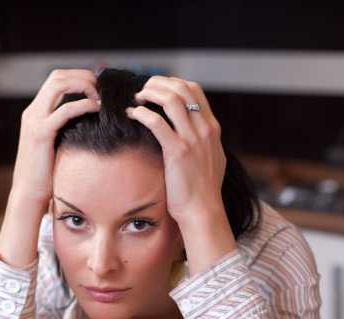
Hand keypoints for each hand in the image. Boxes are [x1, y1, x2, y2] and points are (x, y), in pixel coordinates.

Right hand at [11, 69, 99, 212]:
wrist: (28, 193)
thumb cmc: (46, 174)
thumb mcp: (56, 146)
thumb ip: (66, 131)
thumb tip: (89, 125)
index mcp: (36, 113)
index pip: (57, 80)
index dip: (78, 78)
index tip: (97, 89)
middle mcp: (33, 112)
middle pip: (58, 76)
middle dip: (83, 76)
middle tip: (102, 88)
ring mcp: (35, 120)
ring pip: (59, 84)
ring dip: (83, 84)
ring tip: (100, 96)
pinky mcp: (40, 133)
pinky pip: (64, 110)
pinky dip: (83, 105)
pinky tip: (96, 109)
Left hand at [126, 76, 235, 272]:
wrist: (203, 210)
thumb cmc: (202, 190)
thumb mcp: (211, 159)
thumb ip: (203, 142)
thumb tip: (193, 133)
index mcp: (212, 128)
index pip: (194, 89)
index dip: (172, 82)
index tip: (157, 88)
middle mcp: (204, 129)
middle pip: (181, 88)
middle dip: (158, 83)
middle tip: (142, 91)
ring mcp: (192, 139)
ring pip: (170, 99)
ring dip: (149, 93)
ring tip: (136, 99)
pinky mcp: (177, 151)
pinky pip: (157, 122)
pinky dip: (141, 114)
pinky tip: (132, 115)